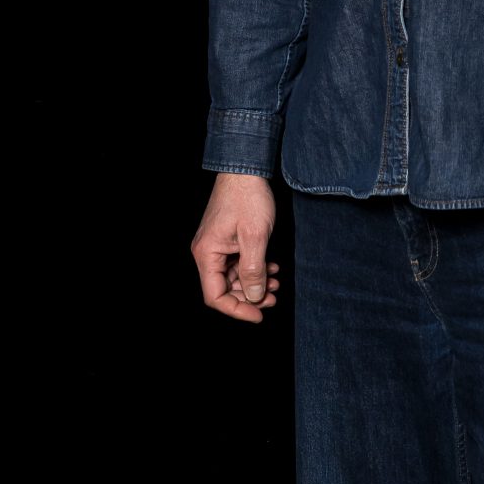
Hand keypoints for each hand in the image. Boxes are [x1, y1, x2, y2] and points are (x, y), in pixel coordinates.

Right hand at [190, 172, 281, 323]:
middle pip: (224, 289)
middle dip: (249, 297)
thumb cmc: (247, 197)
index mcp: (207, 254)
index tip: (259, 314)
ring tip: (276, 282)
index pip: (215, 296)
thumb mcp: (255, 237)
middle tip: (274, 298)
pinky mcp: (226, 240)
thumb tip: (253, 297)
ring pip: (233, 277)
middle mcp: (207, 252)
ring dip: (254, 283)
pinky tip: (271, 267)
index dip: (237, 310)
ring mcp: (216, 246)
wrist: (245, 168)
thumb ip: (253, 270)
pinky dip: (254, 269)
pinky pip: (237, 263)